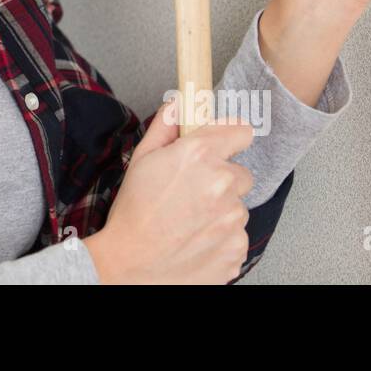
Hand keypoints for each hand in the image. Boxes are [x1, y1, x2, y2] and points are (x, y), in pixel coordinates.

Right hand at [83, 100, 254, 283]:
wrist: (129, 265)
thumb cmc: (133, 213)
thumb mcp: (141, 160)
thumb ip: (166, 127)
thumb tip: (178, 104)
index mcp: (199, 155)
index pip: (241, 132)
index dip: (230, 138)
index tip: (225, 145)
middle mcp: (222, 183)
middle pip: (240, 174)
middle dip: (222, 181)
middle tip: (191, 195)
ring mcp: (232, 219)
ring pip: (238, 209)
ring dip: (220, 213)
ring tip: (188, 222)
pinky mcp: (237, 249)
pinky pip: (236, 237)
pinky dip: (221, 239)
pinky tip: (194, 240)